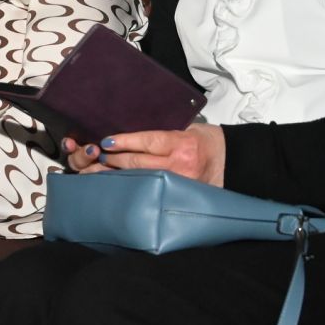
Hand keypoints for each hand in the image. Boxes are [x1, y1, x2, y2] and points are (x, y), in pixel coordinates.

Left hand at [62, 124, 225, 186]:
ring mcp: (178, 183)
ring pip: (139, 179)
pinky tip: (115, 187)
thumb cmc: (207, 141)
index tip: (106, 141)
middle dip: (112, 161)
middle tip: (92, 158)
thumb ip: (161, 136)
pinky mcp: (177, 194)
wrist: (231, 162)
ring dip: (115, 176)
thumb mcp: (187, 130)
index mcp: (182, 144)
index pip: (147, 142)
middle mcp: (180, 164)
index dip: (125, 142)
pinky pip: (148, 190)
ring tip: (95, 173)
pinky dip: (130, 188)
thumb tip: (129, 138)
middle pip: (138, 163)